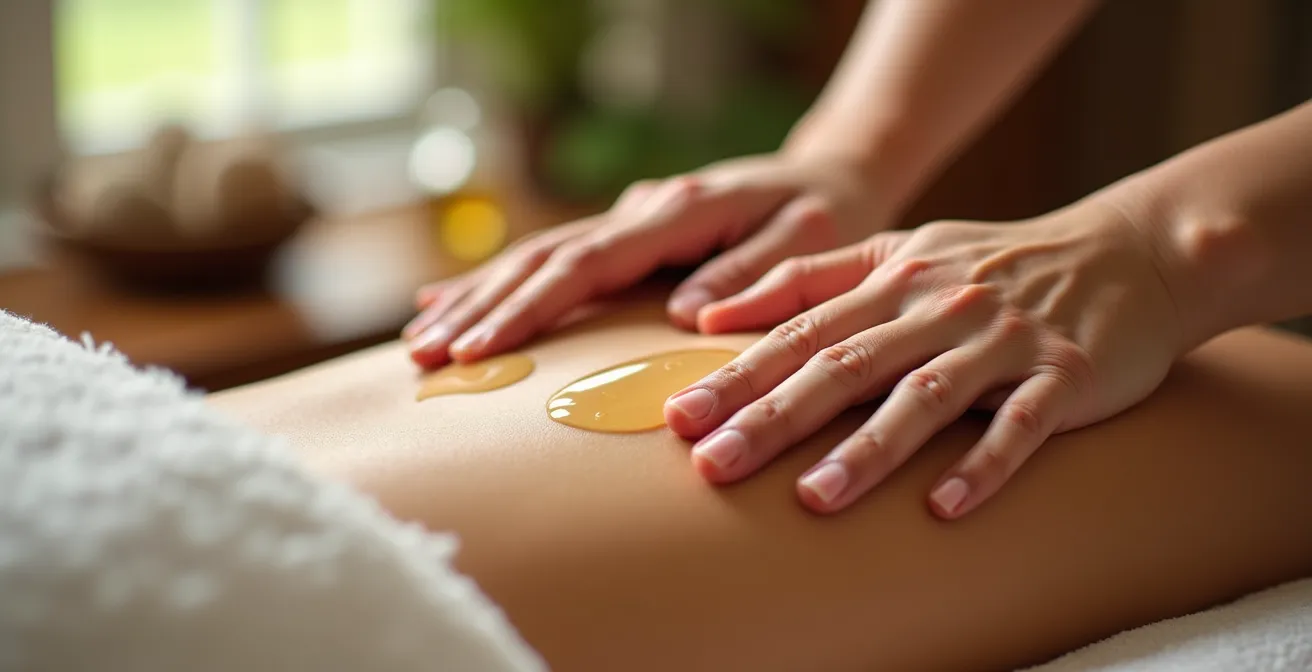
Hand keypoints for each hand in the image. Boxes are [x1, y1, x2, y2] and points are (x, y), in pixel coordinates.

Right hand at [403, 152, 889, 367]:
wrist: (832, 175)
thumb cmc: (826, 213)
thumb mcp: (809, 241)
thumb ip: (752, 274)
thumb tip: (686, 317)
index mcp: (679, 213)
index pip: (588, 264)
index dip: (530, 307)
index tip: (481, 348)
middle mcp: (643, 210)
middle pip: (544, 259)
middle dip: (480, 308)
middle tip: (423, 355)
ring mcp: (630, 219)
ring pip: (538, 257)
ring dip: (477, 297)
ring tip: (421, 339)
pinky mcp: (628, 234)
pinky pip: (554, 260)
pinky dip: (500, 283)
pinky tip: (452, 301)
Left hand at [662, 200, 1184, 518]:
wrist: (1126, 253)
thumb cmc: (993, 264)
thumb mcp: (899, 252)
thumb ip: (809, 280)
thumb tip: (712, 315)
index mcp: (892, 278)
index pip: (800, 330)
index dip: (738, 373)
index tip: (680, 417)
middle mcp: (937, 306)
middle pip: (844, 365)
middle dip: (773, 416)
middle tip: (713, 465)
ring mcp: (1002, 339)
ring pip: (925, 396)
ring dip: (868, 449)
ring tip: (814, 499)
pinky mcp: (1064, 373)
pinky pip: (1022, 424)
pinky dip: (984, 463)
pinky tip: (945, 507)